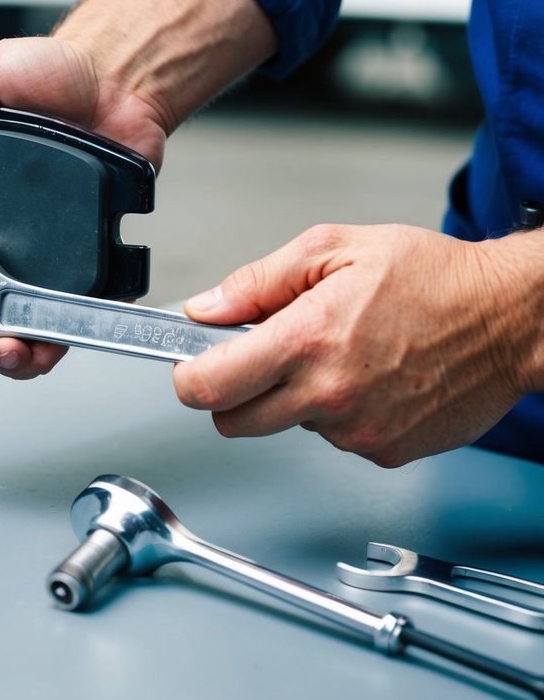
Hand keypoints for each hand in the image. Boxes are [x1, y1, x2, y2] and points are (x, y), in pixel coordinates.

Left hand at [172, 224, 541, 465]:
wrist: (513, 319)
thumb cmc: (435, 279)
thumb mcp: (333, 249)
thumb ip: (257, 282)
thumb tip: (205, 309)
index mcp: (307, 340)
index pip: (209, 387)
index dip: (189, 377)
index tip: (192, 365)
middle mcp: (329, 394)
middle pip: (234, 423)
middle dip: (234, 394)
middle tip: (261, 359)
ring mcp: (358, 431)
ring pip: (287, 429)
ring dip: (294, 399)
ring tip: (338, 354)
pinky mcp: (384, 451)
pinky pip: (334, 439)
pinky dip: (338, 414)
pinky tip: (369, 377)